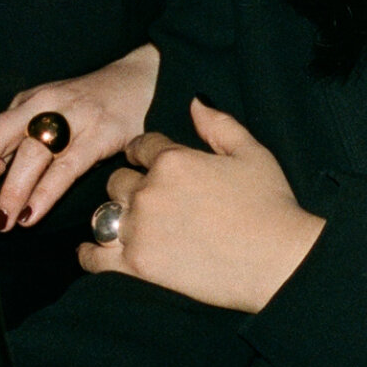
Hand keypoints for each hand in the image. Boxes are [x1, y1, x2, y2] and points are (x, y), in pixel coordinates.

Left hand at [0, 45, 161, 228]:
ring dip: (14, 192)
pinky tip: (32, 214)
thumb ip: (24, 134)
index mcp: (30, 101)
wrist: (145, 82)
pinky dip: (46, 194)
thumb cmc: (92, 104)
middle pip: (2, 142)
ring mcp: (76, 118)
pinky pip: (66, 168)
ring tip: (4, 221)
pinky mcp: (102, 134)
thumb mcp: (51, 109)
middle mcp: (47, 105)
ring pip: (32, 157)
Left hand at [81, 100, 324, 313]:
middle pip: (117, 180)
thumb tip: (194, 101)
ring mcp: (138, 229)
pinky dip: (90, 253)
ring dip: (115, 216)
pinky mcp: (135, 266)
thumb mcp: (252, 152)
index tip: (152, 162)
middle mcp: (148, 191)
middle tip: (152, 199)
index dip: (147, 152)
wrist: (277, 261)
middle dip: (131, 185)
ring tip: (130, 224)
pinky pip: (93, 256)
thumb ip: (219, 124)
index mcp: (173, 160)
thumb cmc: (270, 205)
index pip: (141, 145)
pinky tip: (95, 250)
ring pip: (103, 214)